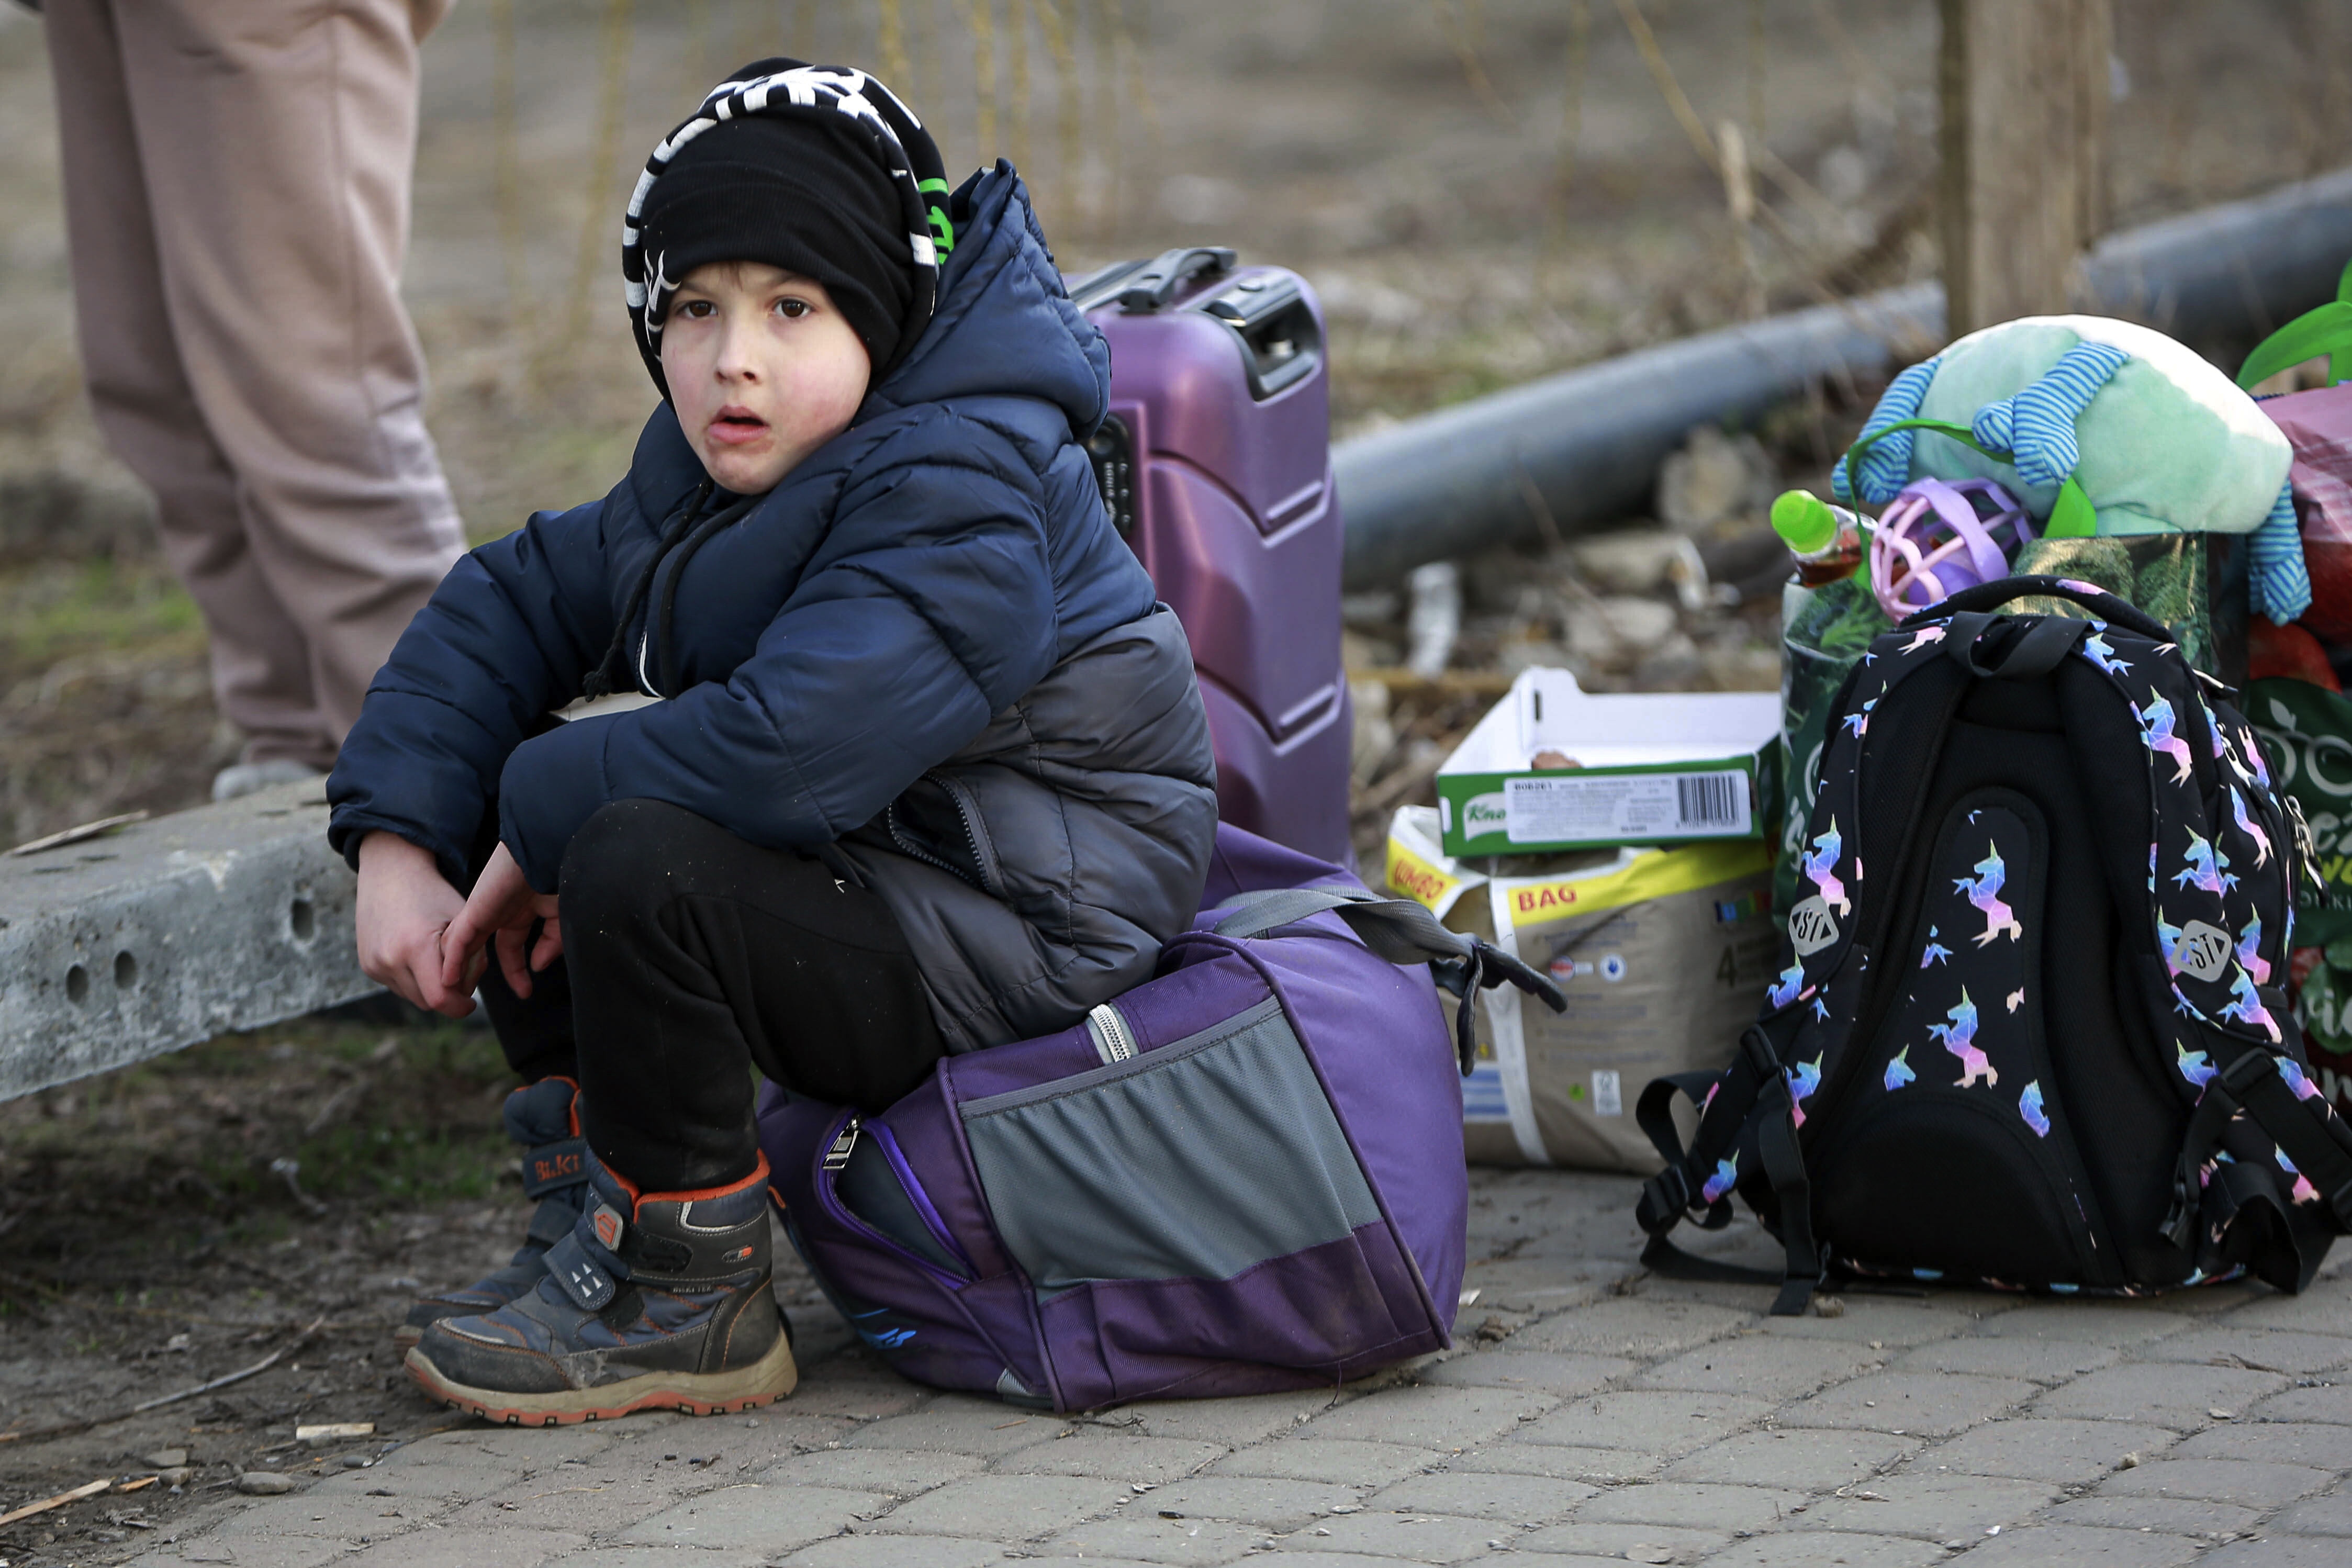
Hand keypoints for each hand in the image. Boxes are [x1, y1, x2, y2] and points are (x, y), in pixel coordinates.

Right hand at [355, 832, 479, 1017]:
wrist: (391, 873)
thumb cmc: (435, 895)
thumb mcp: (462, 921)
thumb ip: (471, 959)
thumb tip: (466, 995)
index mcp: (415, 947)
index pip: (440, 1000)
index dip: (460, 1007)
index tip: (471, 1003)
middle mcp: (388, 959)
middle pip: (427, 1002)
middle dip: (447, 996)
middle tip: (459, 975)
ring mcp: (373, 964)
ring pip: (412, 997)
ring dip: (428, 988)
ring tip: (437, 959)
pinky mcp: (367, 965)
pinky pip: (397, 986)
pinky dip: (412, 979)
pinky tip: (417, 954)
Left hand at [443, 841, 562, 1000]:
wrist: (552, 849)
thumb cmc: (562, 875)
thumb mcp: (562, 916)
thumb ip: (552, 942)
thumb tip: (537, 966)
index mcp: (522, 909)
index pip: (513, 946)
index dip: (517, 970)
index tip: (526, 992)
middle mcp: (500, 910)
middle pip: (481, 949)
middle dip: (477, 975)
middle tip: (475, 999)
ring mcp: (486, 909)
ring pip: (463, 945)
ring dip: (458, 970)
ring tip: (453, 995)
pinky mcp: (476, 909)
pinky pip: (458, 940)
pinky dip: (452, 961)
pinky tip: (447, 980)